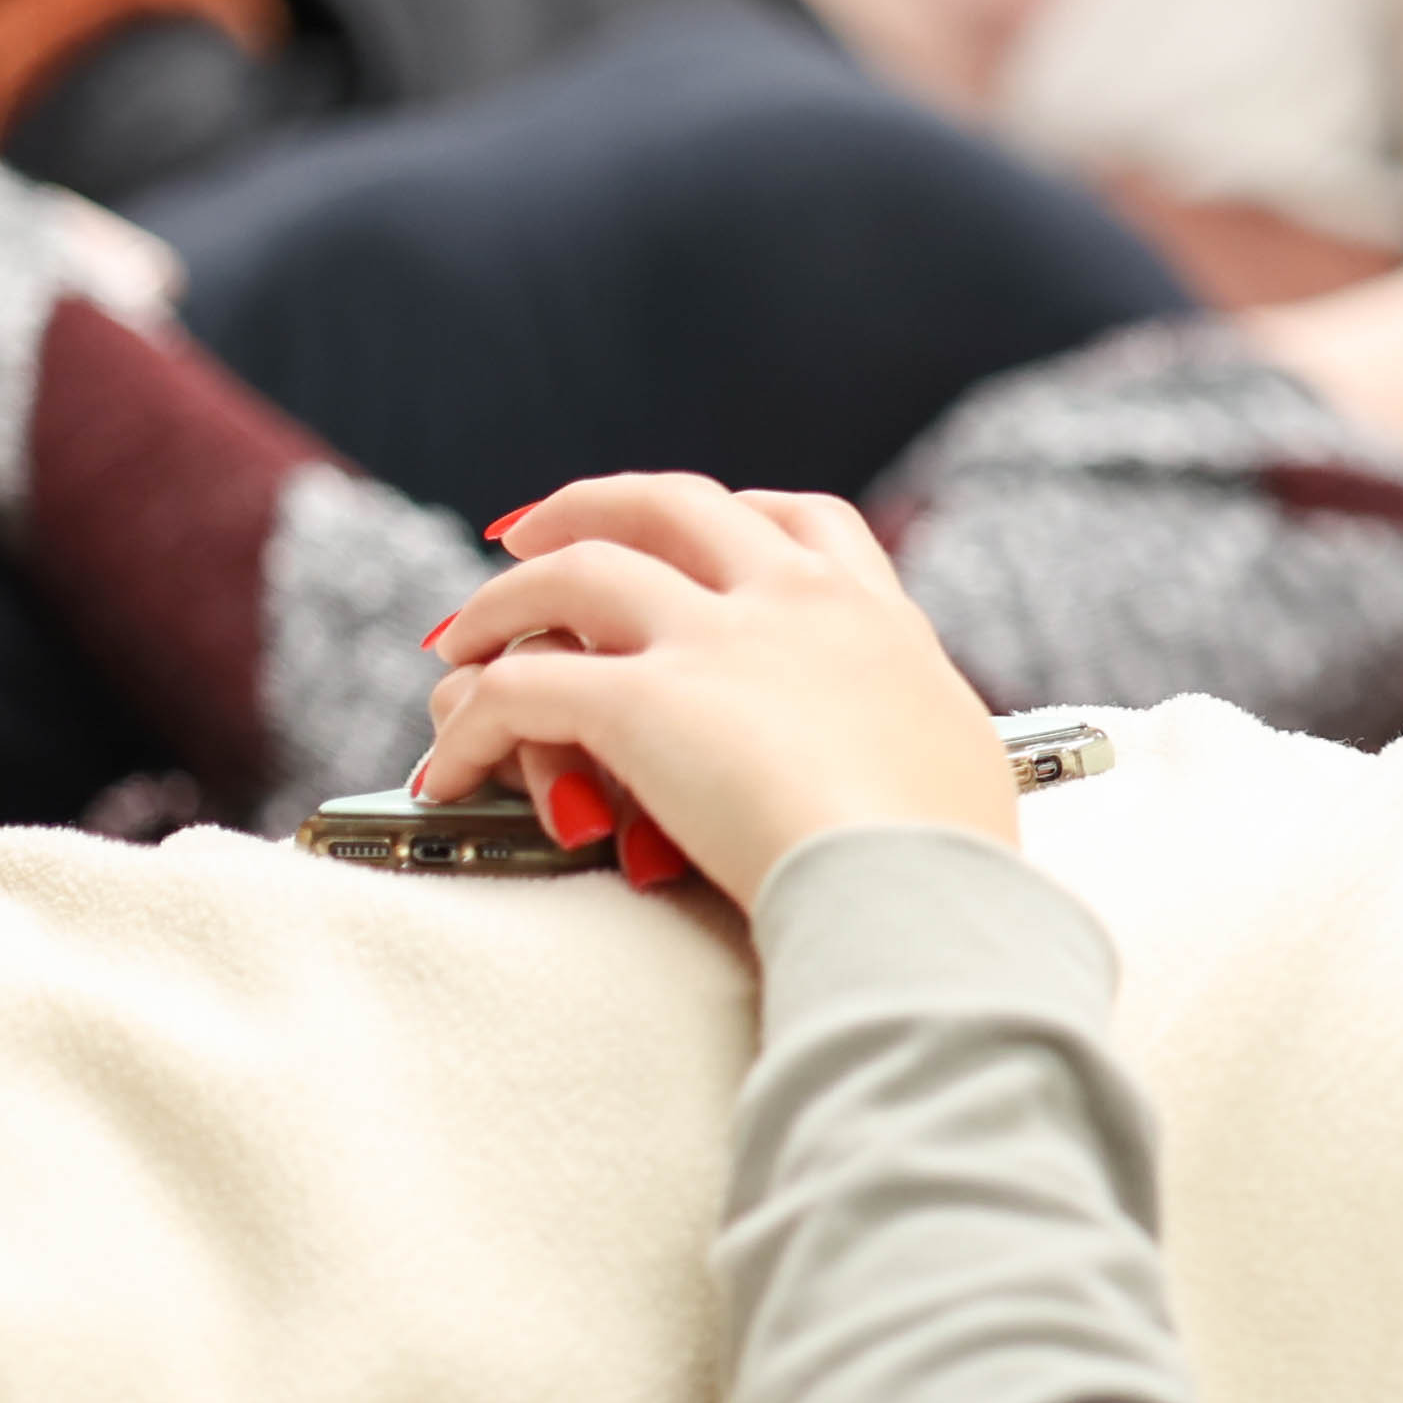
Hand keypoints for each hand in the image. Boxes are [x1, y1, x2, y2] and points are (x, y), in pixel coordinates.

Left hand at [415, 475, 1018, 910]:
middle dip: (584, 509)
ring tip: (459, 642)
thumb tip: (906, 753)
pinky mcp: (642, 703)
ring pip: (572, 573)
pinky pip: (517, 688)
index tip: (677, 537)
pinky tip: (450, 768)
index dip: (723, 516)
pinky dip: (469, 724)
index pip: (796, 520)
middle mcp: (793, 600)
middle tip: (525, 539)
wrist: (918, 897)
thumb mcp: (951, 758)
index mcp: (871, 615)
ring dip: (500, 602)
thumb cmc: (948, 862)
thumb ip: (906, 726)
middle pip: (670, 505)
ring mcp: (717, 642)